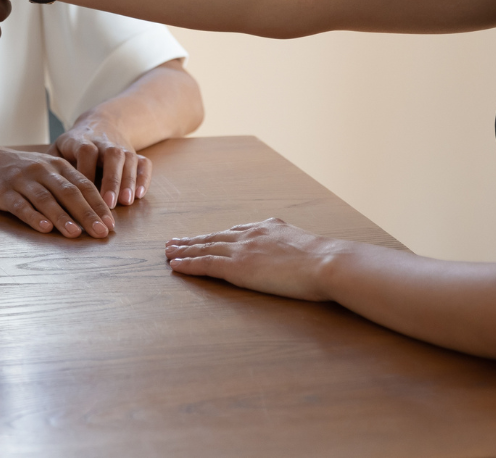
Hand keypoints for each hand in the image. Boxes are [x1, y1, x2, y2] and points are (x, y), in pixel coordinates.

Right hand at [0, 144, 116, 238]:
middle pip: (69, 192)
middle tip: (102, 232)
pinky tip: (44, 229)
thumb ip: (65, 184)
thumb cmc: (16, 169)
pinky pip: (20, 205)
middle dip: (88, 214)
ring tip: (76, 234)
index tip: (112, 224)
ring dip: (63, 217)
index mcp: (56, 166)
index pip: (84, 185)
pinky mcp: (3, 190)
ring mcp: (22, 180)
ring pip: (47, 199)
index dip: (99, 205)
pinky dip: (33, 217)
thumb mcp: (44, 169)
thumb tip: (92, 211)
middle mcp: (42, 170)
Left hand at [54, 119, 149, 208]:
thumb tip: (42, 189)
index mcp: (82, 140)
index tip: (82, 192)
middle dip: (111, 179)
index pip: (86, 151)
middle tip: (108, 203)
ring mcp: (121, 147)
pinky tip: (140, 195)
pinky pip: (144, 163)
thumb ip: (50, 165)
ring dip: (128, 180)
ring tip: (126, 202)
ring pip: (128, 159)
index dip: (86, 170)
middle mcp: (104, 142)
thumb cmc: (74, 144)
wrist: (102, 123)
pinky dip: (144, 178)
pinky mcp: (135, 154)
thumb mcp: (59, 148)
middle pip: (111, 155)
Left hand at [163, 217, 345, 300]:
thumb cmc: (325, 260)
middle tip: (174, 242)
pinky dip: (188, 264)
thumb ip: (293, 245)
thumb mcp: (307, 245)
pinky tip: (175, 265)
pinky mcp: (238, 267)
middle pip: (214, 237)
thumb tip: (297, 250)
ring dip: (184, 250)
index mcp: (268, 228)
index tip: (204, 237)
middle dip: (193, 240)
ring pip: (205, 248)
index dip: (216, 236)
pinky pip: (206, 264)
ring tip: (168, 251)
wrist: (326, 262)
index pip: (235, 232)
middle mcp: (251, 234)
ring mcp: (243, 249)